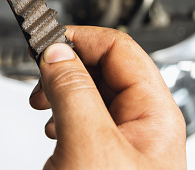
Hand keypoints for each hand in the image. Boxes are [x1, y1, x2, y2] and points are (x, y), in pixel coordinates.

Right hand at [29, 26, 185, 168]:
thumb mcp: (89, 144)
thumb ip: (74, 92)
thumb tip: (58, 53)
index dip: (82, 39)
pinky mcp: (103, 155)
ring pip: (91, 93)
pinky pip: (83, 118)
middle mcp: (143, 124)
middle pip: (104, 67)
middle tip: (40, 75)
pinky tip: (52, 126)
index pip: (120, 48)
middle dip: (67, 65)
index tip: (47, 40)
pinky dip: (62, 113)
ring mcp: (123, 141)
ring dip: (62, 89)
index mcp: (155, 114)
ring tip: (42, 103)